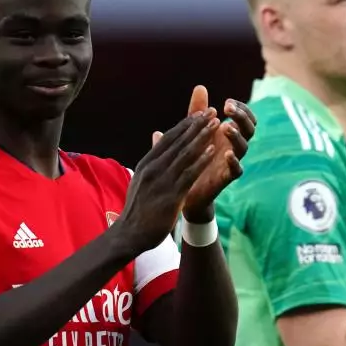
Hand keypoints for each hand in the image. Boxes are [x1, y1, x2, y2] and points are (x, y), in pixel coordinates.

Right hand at [119, 112, 218, 253]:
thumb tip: (156, 147)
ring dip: (202, 137)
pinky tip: (213, 150)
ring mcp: (161, 181)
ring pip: (185, 154)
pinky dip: (201, 160)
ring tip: (216, 124)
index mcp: (146, 164)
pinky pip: (189, 174)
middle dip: (196, 124)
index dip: (185, 125)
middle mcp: (152, 168)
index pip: (168, 139)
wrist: (129, 234)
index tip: (198, 113)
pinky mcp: (171, 196)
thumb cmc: (138, 210)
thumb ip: (151, 164)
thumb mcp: (140, 182)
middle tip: (212, 110)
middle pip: (178, 141)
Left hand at [151, 85, 255, 222]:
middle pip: (249, 129)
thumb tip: (200, 87)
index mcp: (227, 134)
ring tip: (227, 127)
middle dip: (242, 117)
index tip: (228, 102)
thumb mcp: (192, 131)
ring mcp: (231, 162)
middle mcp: (233, 146)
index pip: (244, 117)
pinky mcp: (225, 178)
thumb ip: (197, 111)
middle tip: (229, 108)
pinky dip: (234, 162)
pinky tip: (227, 154)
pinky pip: (237, 170)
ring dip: (237, 135)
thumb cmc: (192, 157)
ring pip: (244, 147)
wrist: (184, 189)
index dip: (241, 108)